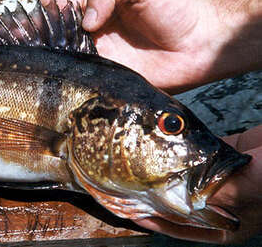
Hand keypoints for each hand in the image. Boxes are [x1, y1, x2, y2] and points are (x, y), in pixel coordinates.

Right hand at [42, 0, 260, 93]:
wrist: (200, 44)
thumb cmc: (173, 7)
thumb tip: (86, 22)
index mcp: (93, 5)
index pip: (55, 7)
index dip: (39, 15)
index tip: (27, 27)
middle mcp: (89, 32)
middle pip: (52, 36)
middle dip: (34, 42)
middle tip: (21, 50)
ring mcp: (96, 56)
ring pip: (61, 60)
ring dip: (47, 64)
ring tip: (31, 68)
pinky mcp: (106, 78)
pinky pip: (81, 81)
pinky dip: (68, 83)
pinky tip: (56, 84)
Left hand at [136, 125, 261, 243]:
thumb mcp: (246, 189)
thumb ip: (211, 193)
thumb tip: (175, 198)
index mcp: (234, 224)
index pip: (189, 230)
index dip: (162, 225)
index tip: (136, 215)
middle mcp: (229, 203)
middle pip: (185, 204)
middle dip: (159, 197)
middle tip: (130, 190)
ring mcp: (231, 178)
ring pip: (191, 178)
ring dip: (169, 173)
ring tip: (141, 169)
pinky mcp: (234, 154)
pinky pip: (203, 154)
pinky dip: (185, 150)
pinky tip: (164, 145)